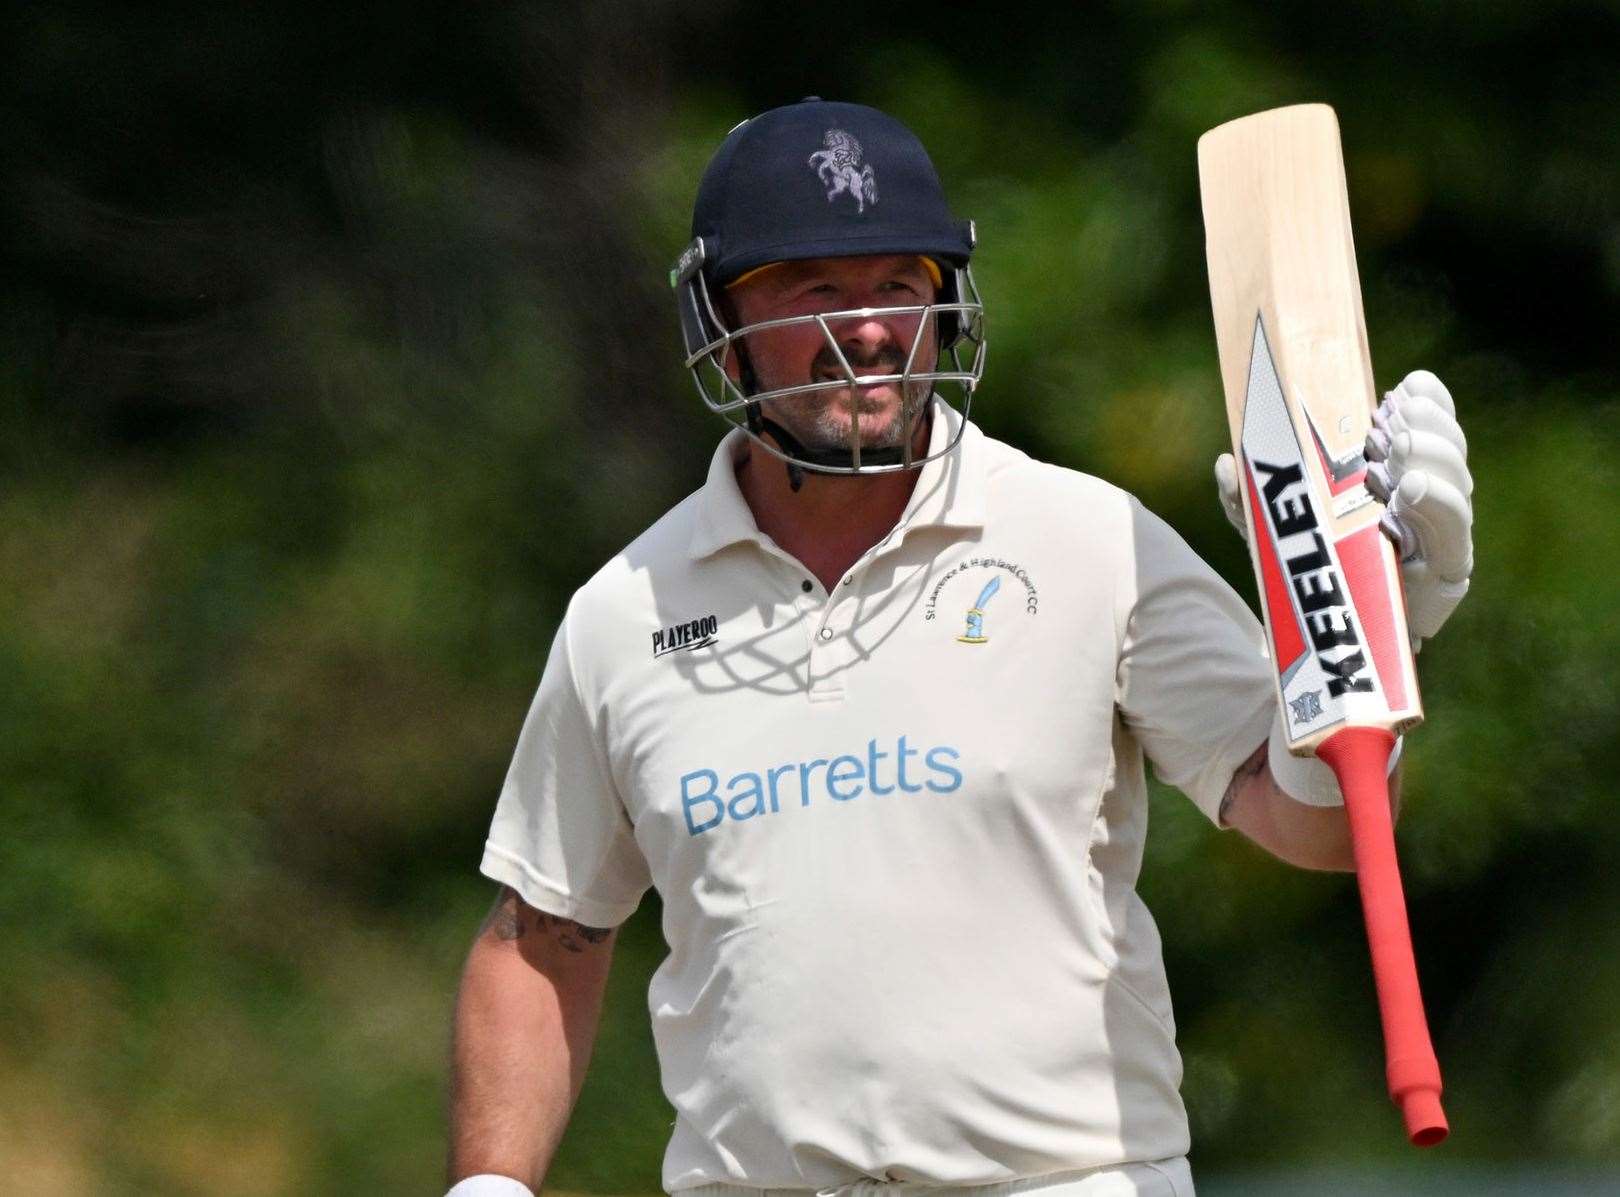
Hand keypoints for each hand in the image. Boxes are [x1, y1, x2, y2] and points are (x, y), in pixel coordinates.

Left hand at [1213, 370, 1472, 651]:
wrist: (1323, 642)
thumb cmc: (1303, 573)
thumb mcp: (1267, 529)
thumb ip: (1245, 498)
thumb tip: (1225, 463)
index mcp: (1395, 474)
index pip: (1431, 424)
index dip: (1429, 400)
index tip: (1405, 385)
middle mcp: (1429, 498)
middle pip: (1449, 447)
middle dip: (1427, 426)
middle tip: (1392, 421)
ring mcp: (1442, 533)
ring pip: (1458, 480)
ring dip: (1431, 456)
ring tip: (1396, 449)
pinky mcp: (1448, 570)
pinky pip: (1456, 529)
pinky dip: (1438, 501)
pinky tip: (1411, 487)